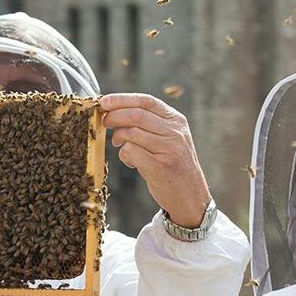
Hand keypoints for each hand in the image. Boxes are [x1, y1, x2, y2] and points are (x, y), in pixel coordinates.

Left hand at [99, 93, 211, 226]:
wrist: (191, 195)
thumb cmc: (174, 165)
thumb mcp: (170, 138)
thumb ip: (151, 124)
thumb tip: (115, 112)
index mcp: (177, 120)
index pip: (146, 101)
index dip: (122, 99)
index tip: (104, 102)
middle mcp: (175, 132)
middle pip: (136, 114)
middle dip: (114, 116)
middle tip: (105, 123)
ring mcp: (169, 149)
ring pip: (131, 132)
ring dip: (118, 137)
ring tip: (118, 144)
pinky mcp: (160, 166)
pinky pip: (131, 151)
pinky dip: (124, 154)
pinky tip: (129, 161)